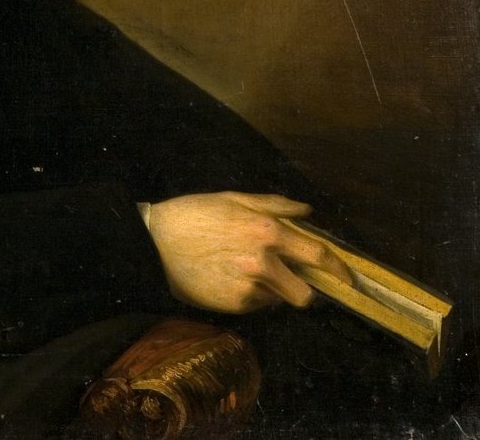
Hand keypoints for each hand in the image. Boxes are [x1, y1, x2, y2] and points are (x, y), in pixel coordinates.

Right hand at [145, 191, 352, 313]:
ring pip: (279, 300)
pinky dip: (250, 295)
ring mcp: (249, 286)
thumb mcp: (234, 199)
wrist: (155, 242)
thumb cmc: (195, 214)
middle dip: (304, 290)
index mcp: (266, 230)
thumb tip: (307, 213)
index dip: (338, 268)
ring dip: (273, 291)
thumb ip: (276, 206)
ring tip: (246, 272)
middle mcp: (263, 261)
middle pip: (305, 293)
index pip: (317, 254)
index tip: (347, 277)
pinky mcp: (234, 305)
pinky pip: (256, 305)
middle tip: (291, 280)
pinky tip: (228, 278)